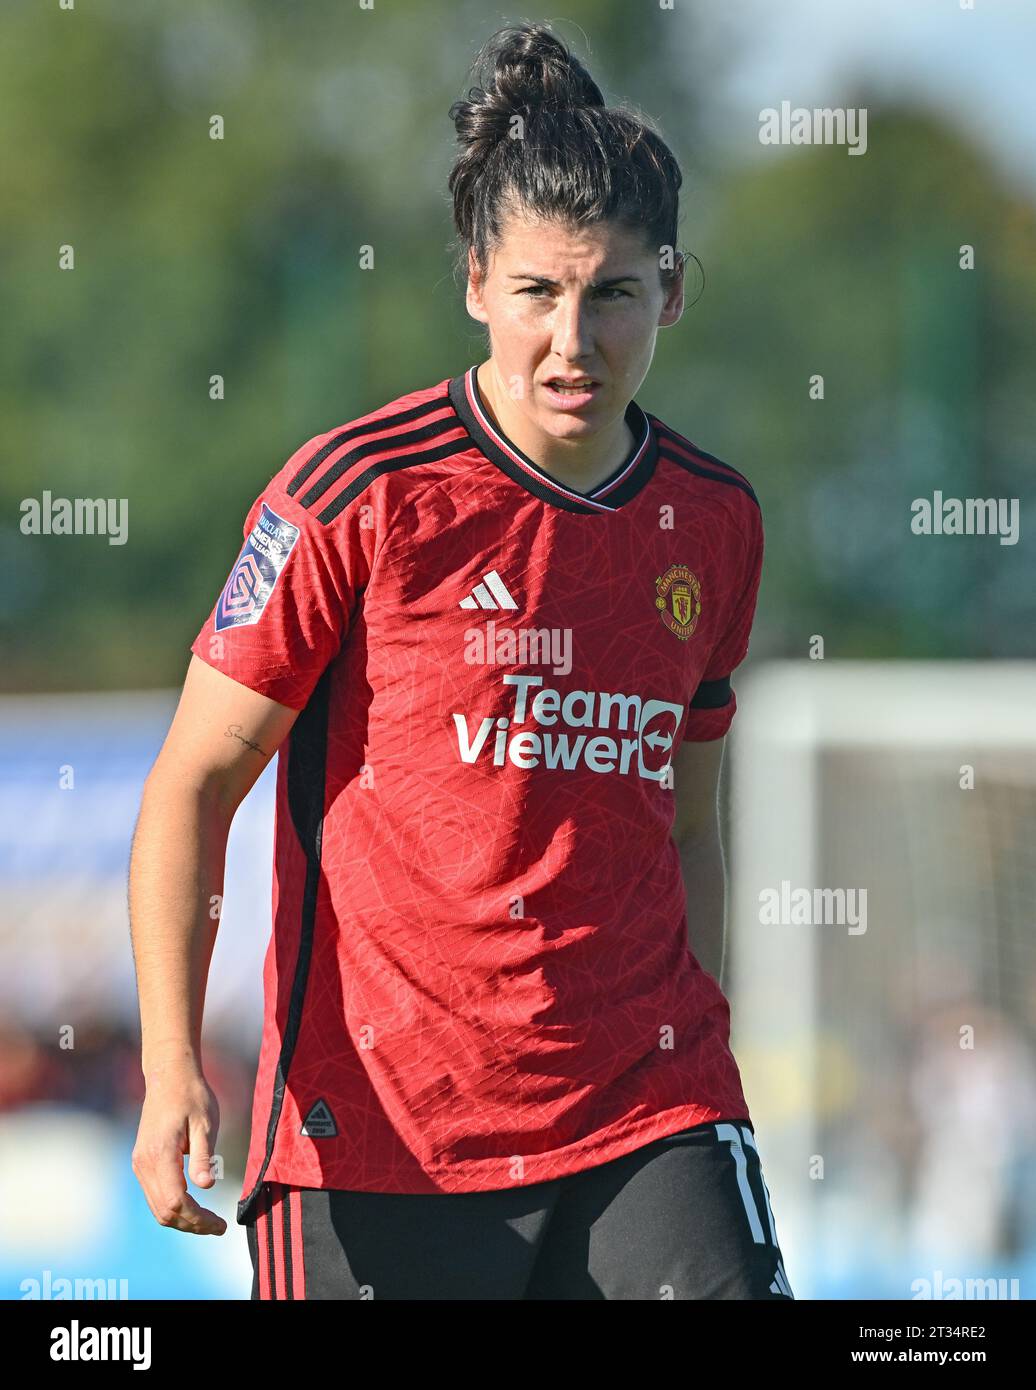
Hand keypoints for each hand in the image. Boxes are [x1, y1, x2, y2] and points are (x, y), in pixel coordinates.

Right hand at [131, 1065, 227, 1234]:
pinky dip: (173, 1208)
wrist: (168, 1077)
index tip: (220, 1224)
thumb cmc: (192, 1096)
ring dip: (182, 1220)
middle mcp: (144, 1164)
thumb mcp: (205, 1123)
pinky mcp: (142, 1162)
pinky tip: (194, 1207)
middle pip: (165, 1211)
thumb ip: (203, 1156)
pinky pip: (155, 1196)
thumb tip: (206, 1187)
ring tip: (209, 1223)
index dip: (198, 1218)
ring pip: (157, 1208)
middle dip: (192, 1225)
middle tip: (218, 1227)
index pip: (176, 1201)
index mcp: (160, 1154)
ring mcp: (140, 1164)